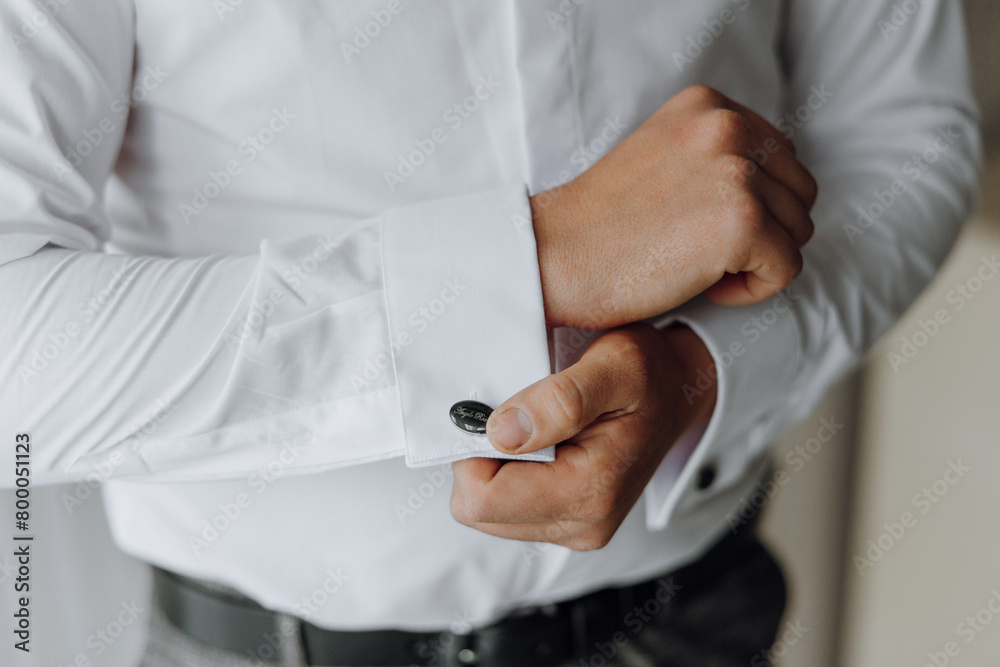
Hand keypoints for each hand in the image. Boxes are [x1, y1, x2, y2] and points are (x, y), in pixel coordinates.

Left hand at [449, 324, 715, 549]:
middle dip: (477, 458)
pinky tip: (534, 442)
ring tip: (527, 425)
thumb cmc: (650, 373)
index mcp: (591, 493)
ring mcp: (575, 529)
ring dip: (491, 466)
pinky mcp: (567, 524)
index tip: (489, 407)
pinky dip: (505, 473)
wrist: (678, 391)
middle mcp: (583, 525)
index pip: (483, 498)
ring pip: (486, 511)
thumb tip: (501, 432)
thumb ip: (561, 400)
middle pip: (478, 509)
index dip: (469, 449)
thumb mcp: (616, 365)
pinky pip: (504, 509)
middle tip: (507, 413)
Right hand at [532, 85, 817, 328]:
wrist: (554, 257)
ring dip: (754, 260)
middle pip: (799, 193)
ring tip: (695, 264)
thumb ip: (717, 154)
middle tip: (698, 249)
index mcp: (708, 104)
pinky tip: (700, 284)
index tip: (696, 224)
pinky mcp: (742, 221)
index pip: (781, 157)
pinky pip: (787, 270)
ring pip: (797, 232)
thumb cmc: (601, 225)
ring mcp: (737, 172)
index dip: (751, 204)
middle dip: (761, 232)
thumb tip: (779, 186)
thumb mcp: (663, 157)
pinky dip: (749, 291)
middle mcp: (728, 125)